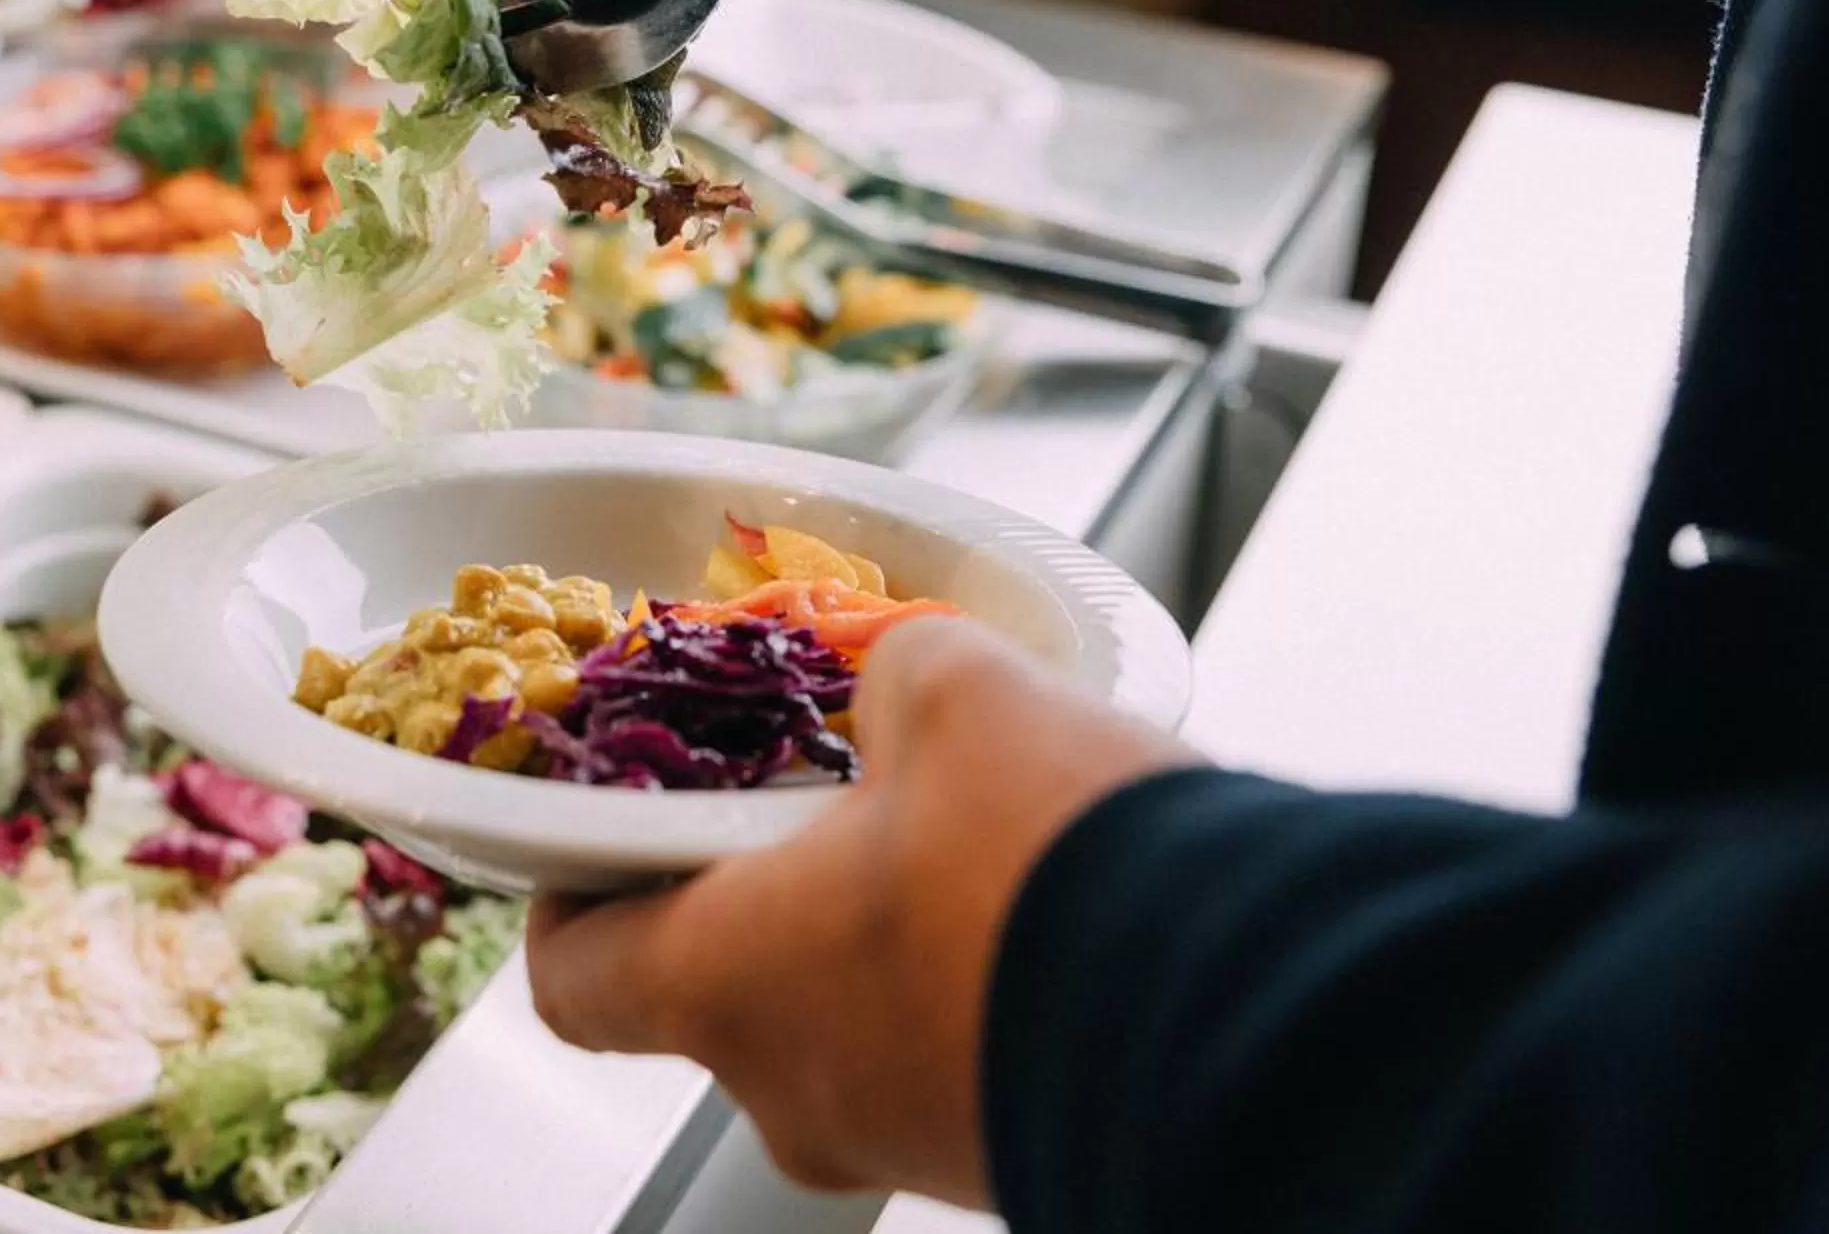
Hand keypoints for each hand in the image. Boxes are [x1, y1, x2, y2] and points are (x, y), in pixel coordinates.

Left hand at [523, 620, 1193, 1202]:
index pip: (573, 979)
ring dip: (885, 934)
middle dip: (769, 890)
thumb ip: (890, 670)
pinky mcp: (1015, 1158)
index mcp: (729, 986)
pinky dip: (976, 983)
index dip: (570, 901)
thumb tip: (895, 675)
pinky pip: (955, 1058)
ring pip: (849, 1028)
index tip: (598, 838)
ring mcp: (908, 1145)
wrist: (1259, 1026)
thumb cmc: (1055, 866)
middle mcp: (796, 1096)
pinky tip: (1047, 901)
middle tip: (822, 799)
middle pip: (722, 994)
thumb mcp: (958, 696)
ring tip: (967, 834)